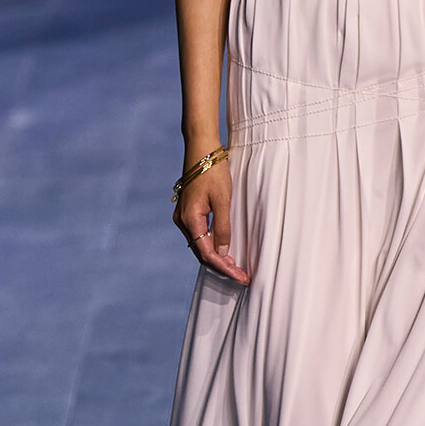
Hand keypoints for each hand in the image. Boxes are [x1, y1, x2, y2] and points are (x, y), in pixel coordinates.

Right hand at [174, 160, 249, 284]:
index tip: (241, 277)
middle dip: (222, 267)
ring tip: (236, 267)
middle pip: (201, 253)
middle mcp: (182, 221)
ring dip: (217, 258)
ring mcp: (183, 217)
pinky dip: (211, 246)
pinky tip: (224, 250)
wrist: (201, 149)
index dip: (225, 268)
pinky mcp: (187, 212)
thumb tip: (223, 252)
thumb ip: (222, 227)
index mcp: (190, 220)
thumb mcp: (223, 199)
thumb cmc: (213, 171)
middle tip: (242, 276)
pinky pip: (199, 236)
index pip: (207, 254)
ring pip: (200, 246)